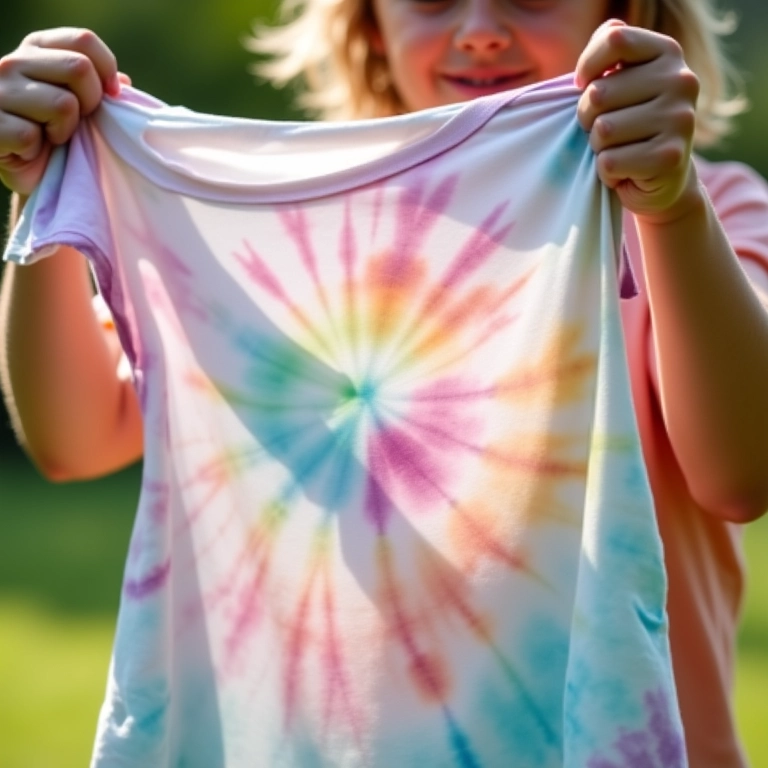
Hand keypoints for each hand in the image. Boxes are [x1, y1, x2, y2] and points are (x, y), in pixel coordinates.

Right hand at [0, 28, 127, 196]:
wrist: (33, 175)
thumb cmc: (61, 136)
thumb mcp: (83, 106)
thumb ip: (99, 87)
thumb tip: (122, 82)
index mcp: (37, 50)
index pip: (83, 41)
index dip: (107, 69)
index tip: (112, 95)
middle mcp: (13, 62)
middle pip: (79, 68)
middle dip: (91, 102)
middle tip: (78, 123)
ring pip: (62, 105)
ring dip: (65, 131)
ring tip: (51, 137)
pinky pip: (31, 136)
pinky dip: (37, 150)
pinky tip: (30, 150)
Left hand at [575, 20, 701, 224]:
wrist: (662, 179)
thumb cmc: (629, 126)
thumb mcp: (620, 84)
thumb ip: (607, 58)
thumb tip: (598, 54)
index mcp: (667, 53)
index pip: (614, 39)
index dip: (587, 66)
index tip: (583, 86)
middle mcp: (681, 81)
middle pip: (598, 94)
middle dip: (587, 119)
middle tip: (604, 131)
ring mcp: (680, 119)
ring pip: (603, 130)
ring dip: (598, 148)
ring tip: (617, 150)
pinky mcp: (670, 156)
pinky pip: (609, 162)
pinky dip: (607, 172)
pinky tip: (625, 171)